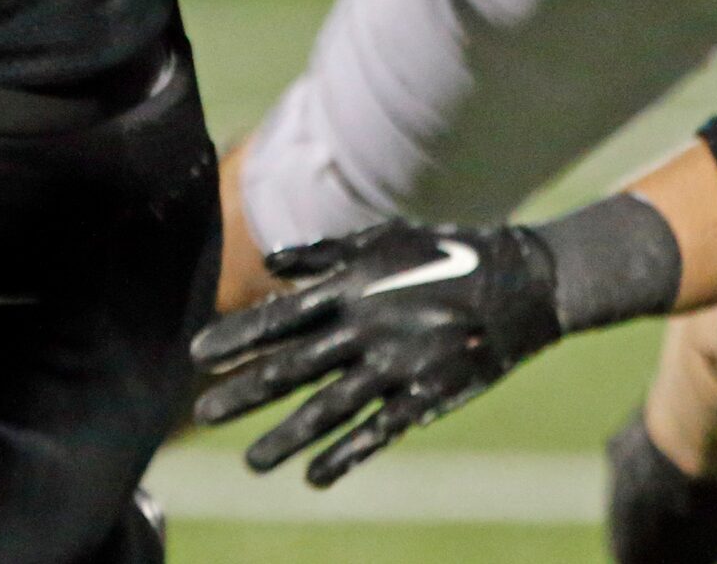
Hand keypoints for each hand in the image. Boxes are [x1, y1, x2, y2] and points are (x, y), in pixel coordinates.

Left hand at [191, 220, 561, 486]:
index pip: (281, 316)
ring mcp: (398, 365)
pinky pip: (379, 431)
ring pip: (330, 409)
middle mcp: (368, 329)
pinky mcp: (427, 395)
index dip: (238, 336)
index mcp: (352, 288)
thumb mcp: (382, 239)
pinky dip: (347, 456)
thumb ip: (324, 254)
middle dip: (246, 392)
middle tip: (203, 412)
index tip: (197, 353)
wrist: (519, 282)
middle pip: (295, 368)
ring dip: (286, 437)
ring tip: (251, 462)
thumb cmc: (442, 254)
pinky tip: (315, 477)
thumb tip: (274, 264)